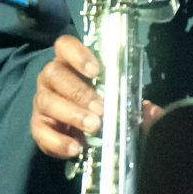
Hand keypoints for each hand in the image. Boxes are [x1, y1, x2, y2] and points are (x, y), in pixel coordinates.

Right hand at [31, 35, 162, 157]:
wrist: (74, 130)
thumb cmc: (98, 105)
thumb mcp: (118, 100)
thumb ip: (135, 103)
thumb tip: (155, 112)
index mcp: (70, 63)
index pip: (64, 46)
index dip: (78, 54)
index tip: (96, 70)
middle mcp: (52, 78)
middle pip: (54, 73)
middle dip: (79, 91)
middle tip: (100, 109)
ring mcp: (42, 101)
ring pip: (47, 101)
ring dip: (71, 114)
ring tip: (93, 126)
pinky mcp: (37, 126)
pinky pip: (40, 132)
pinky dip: (58, 141)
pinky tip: (75, 147)